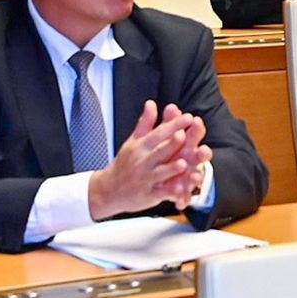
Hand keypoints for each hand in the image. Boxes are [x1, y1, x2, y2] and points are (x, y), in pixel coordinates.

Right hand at [87, 101, 211, 218]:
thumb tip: (151, 103)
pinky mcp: (149, 195)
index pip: (158, 133)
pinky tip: (180, 191)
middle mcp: (143, 161)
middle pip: (159, 151)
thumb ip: (145, 123)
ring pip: (160, 173)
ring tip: (182, 163)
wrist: (108, 191)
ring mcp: (146, 179)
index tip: (188, 117)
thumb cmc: (125, 163)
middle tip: (184, 135)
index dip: (173, 125)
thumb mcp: (133, 142)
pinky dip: (170, 193)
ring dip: (171, 169)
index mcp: (141, 147)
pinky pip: (161, 194)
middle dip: (172, 143)